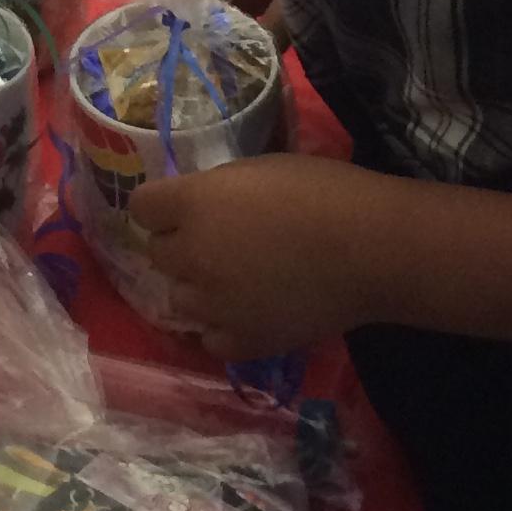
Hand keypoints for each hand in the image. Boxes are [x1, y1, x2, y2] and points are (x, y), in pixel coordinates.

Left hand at [124, 153, 384, 355]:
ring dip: (199, 289)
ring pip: (180, 299)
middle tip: (217, 243)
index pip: (142, 206)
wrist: (368, 248)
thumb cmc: (321, 192)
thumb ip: (218, 190)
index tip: (180, 208)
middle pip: (158, 254)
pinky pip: (210, 338)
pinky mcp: (242, 342)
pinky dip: (222, 327)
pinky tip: (246, 313)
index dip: (161, 207)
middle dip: (181, 246)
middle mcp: (191, 254)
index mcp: (193, 202)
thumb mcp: (258, 168)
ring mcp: (213, 304)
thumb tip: (202, 204)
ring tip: (234, 282)